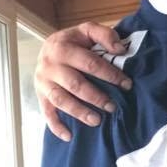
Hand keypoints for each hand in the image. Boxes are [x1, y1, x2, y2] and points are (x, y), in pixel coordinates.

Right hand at [35, 22, 131, 140]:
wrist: (49, 47)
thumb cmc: (75, 42)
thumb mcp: (87, 31)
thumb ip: (104, 35)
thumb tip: (120, 49)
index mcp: (62, 47)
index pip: (90, 63)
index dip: (110, 74)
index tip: (127, 85)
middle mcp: (49, 64)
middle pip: (75, 84)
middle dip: (96, 97)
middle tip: (113, 107)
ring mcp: (43, 81)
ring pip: (61, 100)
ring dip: (79, 112)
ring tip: (97, 121)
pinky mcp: (40, 95)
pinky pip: (46, 113)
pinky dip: (56, 126)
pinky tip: (69, 136)